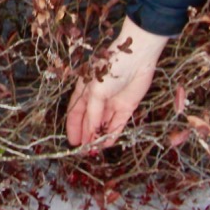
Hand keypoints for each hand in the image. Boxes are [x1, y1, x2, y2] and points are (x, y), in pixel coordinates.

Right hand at [66, 16, 168, 148]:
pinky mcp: (127, 106)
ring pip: (103, 124)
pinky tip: (107, 143)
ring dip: (98, 137)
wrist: (137, 57)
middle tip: (83, 151)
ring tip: (94, 151)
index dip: (73, 127)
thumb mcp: (95, 92)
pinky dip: (112, 133)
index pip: (75, 112)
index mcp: (84, 90)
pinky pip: (118, 123)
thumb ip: (92, 113)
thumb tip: (90, 132)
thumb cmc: (110, 69)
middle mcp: (97, 98)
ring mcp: (112, 103)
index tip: (72, 142)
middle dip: (86, 135)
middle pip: (89, 120)